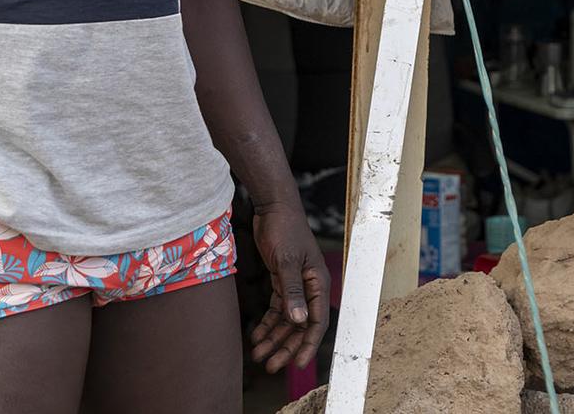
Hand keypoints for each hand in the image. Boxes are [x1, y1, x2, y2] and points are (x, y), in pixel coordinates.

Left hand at [249, 202, 329, 373]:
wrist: (273, 207)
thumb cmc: (285, 229)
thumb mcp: (286, 261)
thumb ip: (292, 291)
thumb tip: (299, 321)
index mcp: (318, 283)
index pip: (317, 322)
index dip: (308, 345)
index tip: (298, 365)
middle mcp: (310, 288)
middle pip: (300, 326)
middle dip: (286, 347)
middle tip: (270, 366)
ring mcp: (296, 285)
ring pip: (286, 320)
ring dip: (274, 338)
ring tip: (257, 355)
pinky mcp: (281, 281)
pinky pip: (276, 309)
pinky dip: (267, 323)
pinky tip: (255, 336)